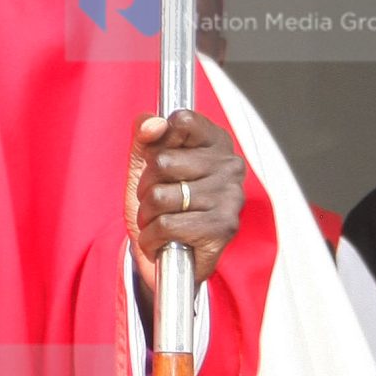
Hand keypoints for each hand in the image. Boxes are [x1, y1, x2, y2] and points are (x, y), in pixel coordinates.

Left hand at [127, 109, 245, 296]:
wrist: (169, 255)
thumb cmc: (161, 200)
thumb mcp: (146, 160)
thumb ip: (145, 132)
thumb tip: (153, 124)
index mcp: (216, 141)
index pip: (183, 120)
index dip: (158, 141)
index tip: (157, 158)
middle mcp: (230, 166)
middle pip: (163, 161)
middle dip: (146, 185)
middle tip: (156, 199)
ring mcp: (230, 198)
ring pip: (160, 196)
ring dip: (147, 214)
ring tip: (158, 220)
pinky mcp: (223, 230)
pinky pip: (166, 225)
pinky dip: (151, 237)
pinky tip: (161, 239)